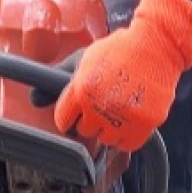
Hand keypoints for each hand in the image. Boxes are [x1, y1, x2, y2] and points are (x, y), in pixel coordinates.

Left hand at [54, 0, 191, 152]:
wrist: (158, 47)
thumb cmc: (119, 51)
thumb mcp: (84, 57)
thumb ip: (58, 77)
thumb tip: (33, 99)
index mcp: (82, 89)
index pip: (63, 120)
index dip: (69, 117)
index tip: (76, 114)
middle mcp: (99, 107)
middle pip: (85, 131)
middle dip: (91, 120)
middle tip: (103, 104)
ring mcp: (121, 119)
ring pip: (105, 140)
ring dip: (110, 129)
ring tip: (119, 109)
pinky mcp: (141, 127)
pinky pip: (126, 145)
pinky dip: (127, 136)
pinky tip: (130, 118)